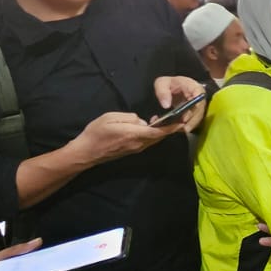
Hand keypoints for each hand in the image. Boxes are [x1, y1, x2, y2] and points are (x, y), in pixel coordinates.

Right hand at [69, 111, 183, 166]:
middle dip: (169, 128)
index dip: (171, 128)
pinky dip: (153, 135)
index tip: (183, 123)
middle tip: (179, 118)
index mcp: (134, 134)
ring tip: (167, 120)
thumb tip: (141, 121)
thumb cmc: (96, 133)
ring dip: (161, 131)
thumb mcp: (111, 118)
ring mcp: (135, 149)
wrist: (87, 152)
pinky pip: (147, 142)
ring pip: (153, 140)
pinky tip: (151, 127)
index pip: (158, 131)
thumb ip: (129, 117)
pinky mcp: (132, 151)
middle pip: (158, 136)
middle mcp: (138, 144)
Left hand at [153, 75, 206, 129]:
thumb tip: (166, 106)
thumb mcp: (162, 83)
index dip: (194, 107)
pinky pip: (194, 119)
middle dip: (192, 120)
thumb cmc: (169, 84)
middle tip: (184, 129)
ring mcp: (198, 104)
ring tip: (181, 130)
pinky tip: (180, 129)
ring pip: (198, 116)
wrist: (172, 86)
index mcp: (193, 86)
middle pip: (200, 109)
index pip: (199, 96)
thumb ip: (162, 92)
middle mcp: (198, 96)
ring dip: (191, 124)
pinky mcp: (195, 111)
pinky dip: (188, 124)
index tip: (185, 117)